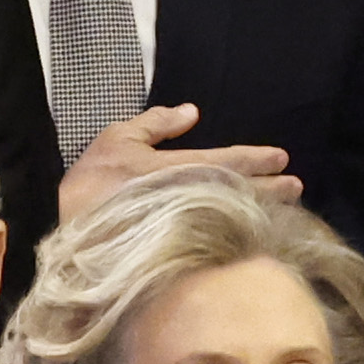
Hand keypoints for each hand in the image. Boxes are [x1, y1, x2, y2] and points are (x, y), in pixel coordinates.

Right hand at [61, 104, 301, 222]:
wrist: (67, 229)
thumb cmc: (91, 181)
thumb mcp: (118, 138)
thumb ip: (157, 123)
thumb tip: (193, 112)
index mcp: (173, 169)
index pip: (227, 161)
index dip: (257, 159)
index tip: (283, 158)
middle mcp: (184, 199)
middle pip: (239, 191)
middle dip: (270, 189)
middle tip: (296, 186)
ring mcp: (184, 228)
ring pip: (234, 216)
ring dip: (263, 210)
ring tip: (288, 206)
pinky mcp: (179, 252)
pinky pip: (218, 240)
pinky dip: (241, 234)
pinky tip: (258, 234)